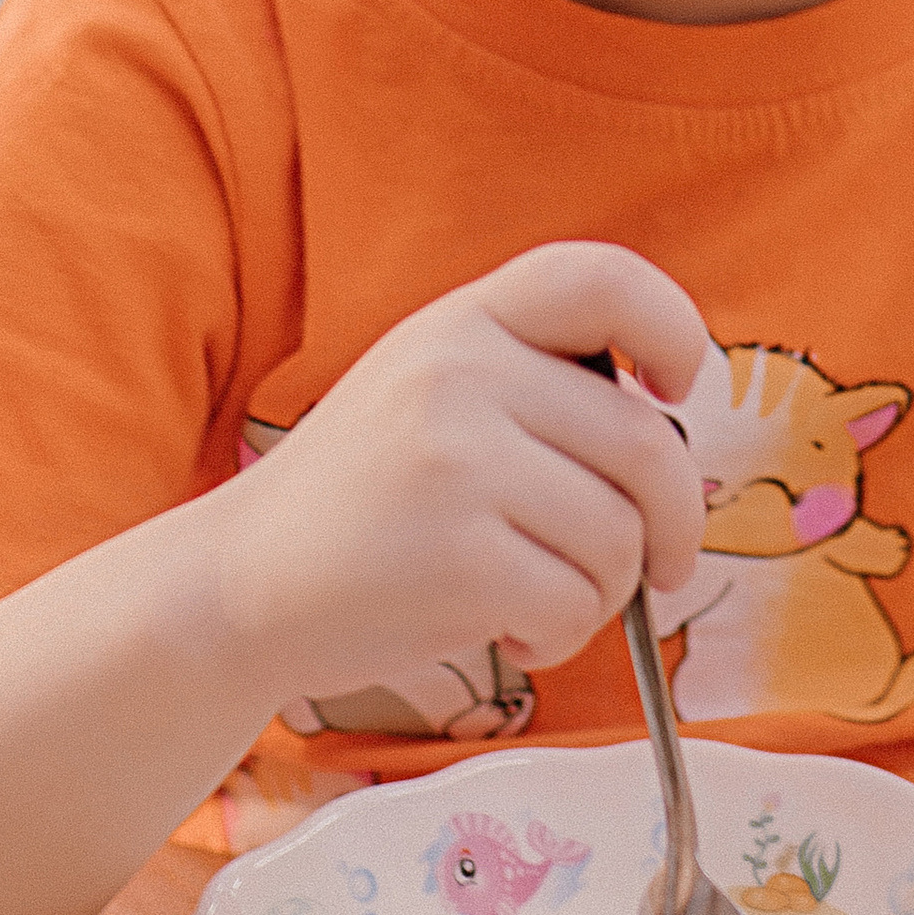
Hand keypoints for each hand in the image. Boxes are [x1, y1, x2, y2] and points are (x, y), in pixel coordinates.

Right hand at [217, 242, 705, 703]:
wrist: (237, 583)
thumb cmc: (362, 500)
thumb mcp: (431, 388)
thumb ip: (536, 379)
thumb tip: (674, 426)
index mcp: (464, 319)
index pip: (604, 278)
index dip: (672, 327)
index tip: (676, 390)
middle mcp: (460, 373)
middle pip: (649, 445)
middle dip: (676, 523)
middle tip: (663, 565)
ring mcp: (457, 463)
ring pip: (622, 537)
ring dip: (607, 592)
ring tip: (540, 597)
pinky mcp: (457, 558)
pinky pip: (578, 604)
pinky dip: (562, 636)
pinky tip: (510, 630)